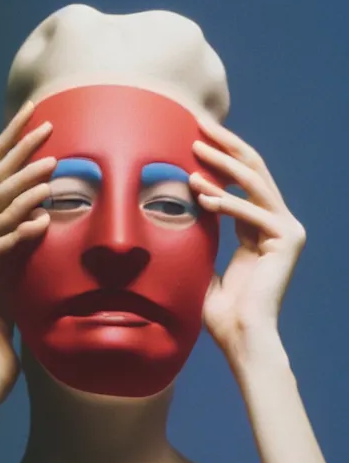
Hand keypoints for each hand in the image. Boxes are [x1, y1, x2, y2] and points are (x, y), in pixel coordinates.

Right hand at [0, 100, 55, 416]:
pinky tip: (35, 225)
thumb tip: (34, 260)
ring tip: (51, 172)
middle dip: (15, 159)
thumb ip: (15, 286)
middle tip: (45, 122)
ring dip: (18, 197)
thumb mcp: (12, 318)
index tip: (47, 141)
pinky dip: (6, 243)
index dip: (17, 172)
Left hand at [188, 117, 305, 368]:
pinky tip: (202, 196)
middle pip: (253, 170)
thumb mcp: (204, 262)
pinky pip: (254, 213)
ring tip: (194, 150)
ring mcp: (287, 230)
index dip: (220, 157)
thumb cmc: (220, 310)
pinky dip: (228, 203)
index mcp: (259, 227)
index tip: (194, 138)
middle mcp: (278, 223)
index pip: (242, 180)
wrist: (241, 337)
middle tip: (198, 125)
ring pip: (255, 183)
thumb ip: (199, 234)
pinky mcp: (289, 241)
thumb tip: (173, 210)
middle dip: (225, 145)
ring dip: (223, 166)